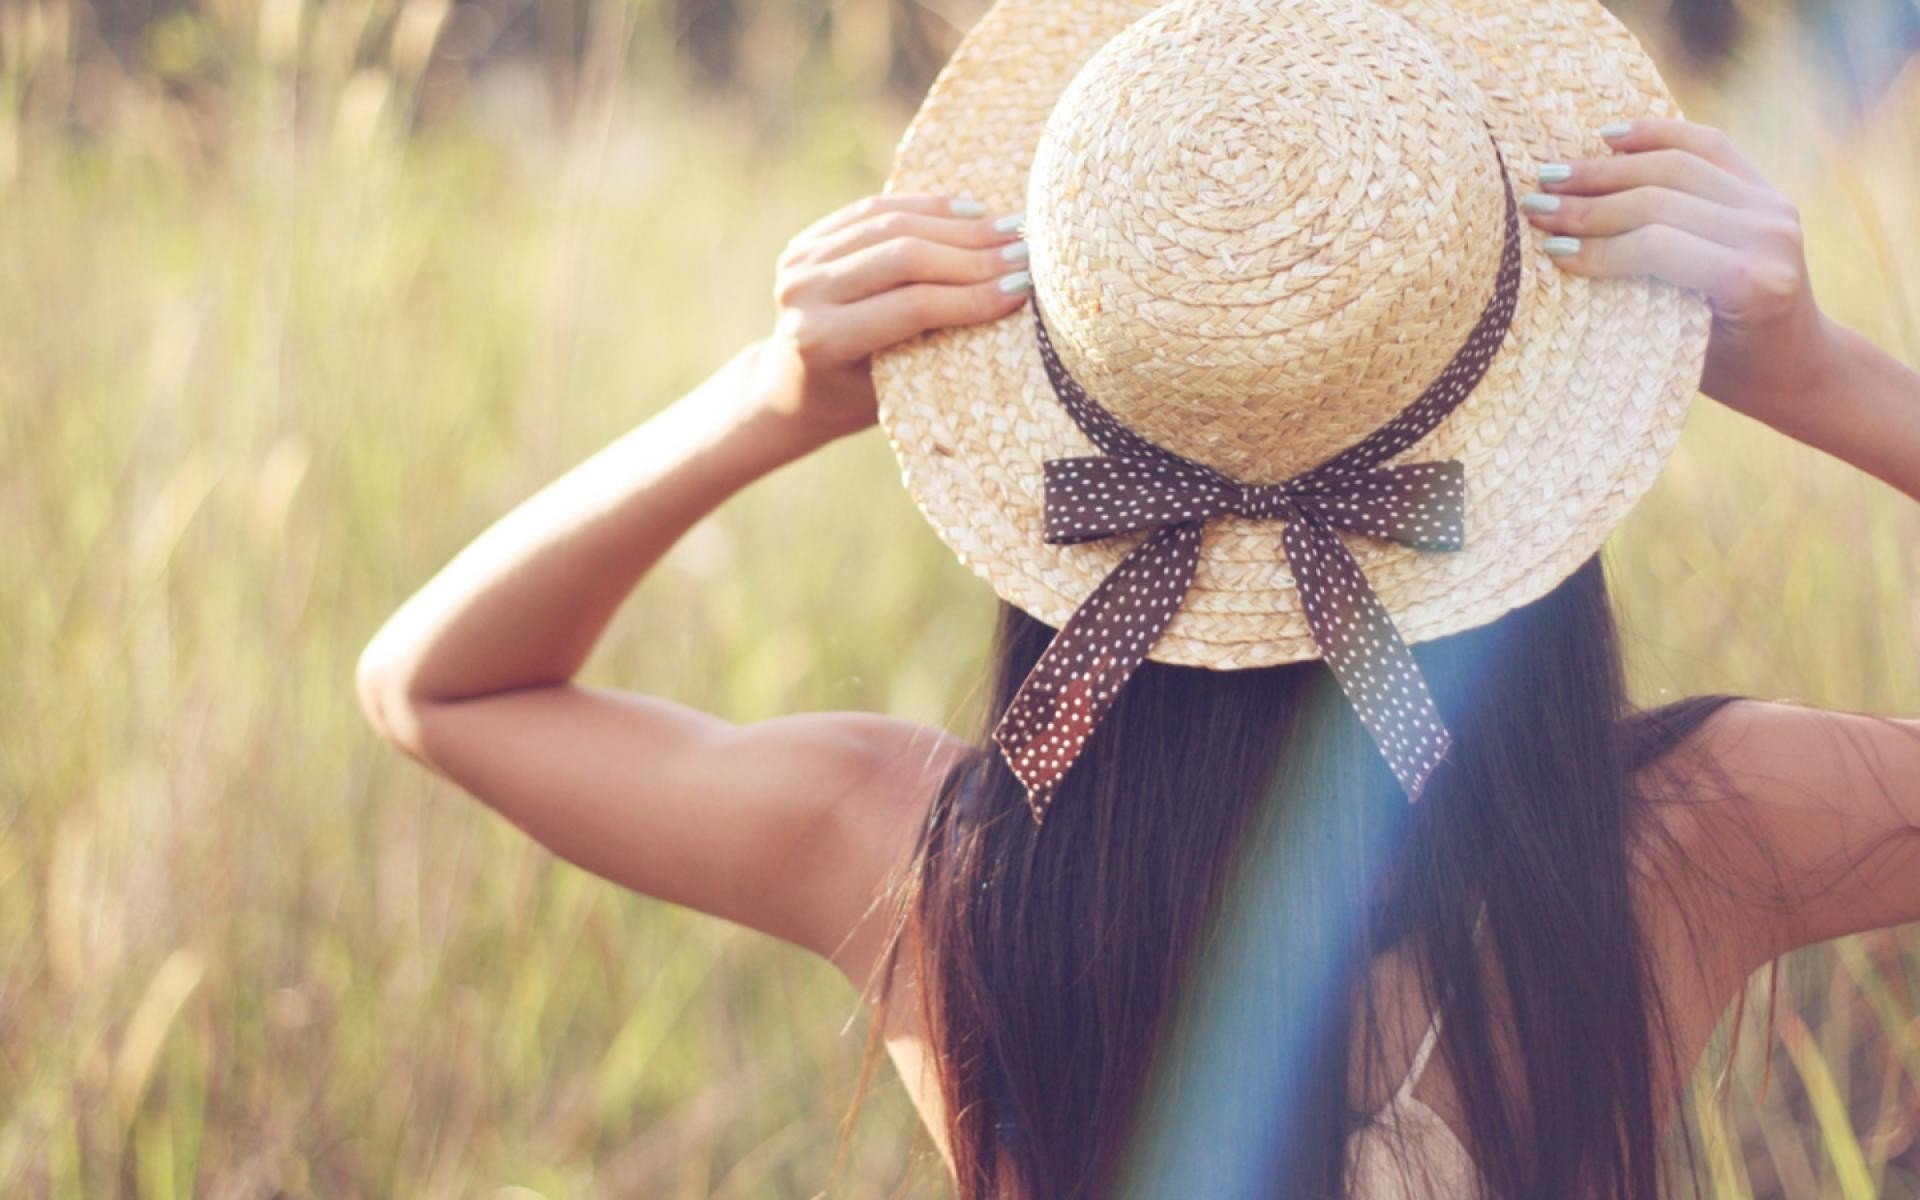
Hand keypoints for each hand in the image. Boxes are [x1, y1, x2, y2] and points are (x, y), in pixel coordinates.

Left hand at [756, 192, 1032, 441]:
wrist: (793, 386)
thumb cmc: (856, 400)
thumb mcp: (894, 389)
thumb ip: (936, 346)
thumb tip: (1011, 297)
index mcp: (823, 340)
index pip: (913, 306)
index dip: (972, 295)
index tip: (1022, 290)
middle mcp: (803, 294)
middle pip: (903, 257)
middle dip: (973, 256)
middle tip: (1025, 254)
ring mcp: (801, 260)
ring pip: (892, 225)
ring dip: (958, 227)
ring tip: (1008, 231)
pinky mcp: (809, 238)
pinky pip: (876, 210)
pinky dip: (927, 208)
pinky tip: (971, 211)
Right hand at [1520, 118, 1838, 433]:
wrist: (1796, 361)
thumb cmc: (1728, 371)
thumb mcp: (1683, 349)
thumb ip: (1641, 300)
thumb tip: (1564, 258)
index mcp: (1752, 283)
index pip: (1656, 246)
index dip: (1597, 245)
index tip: (1547, 248)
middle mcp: (1769, 234)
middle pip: (1662, 198)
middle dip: (1590, 203)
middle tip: (1535, 206)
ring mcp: (1771, 205)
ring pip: (1677, 165)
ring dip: (1607, 168)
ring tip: (1555, 174)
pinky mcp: (1764, 189)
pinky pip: (1707, 145)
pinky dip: (1656, 135)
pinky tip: (1609, 135)